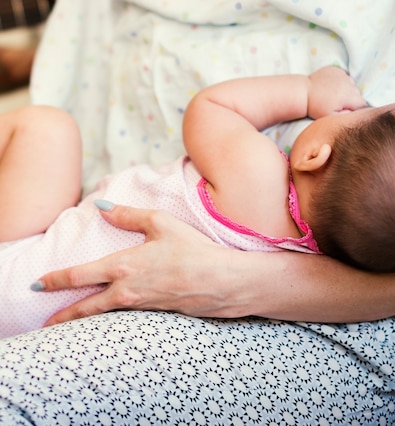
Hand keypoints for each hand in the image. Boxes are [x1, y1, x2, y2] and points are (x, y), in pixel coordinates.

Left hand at [36, 204, 243, 325]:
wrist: (221, 282)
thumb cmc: (193, 249)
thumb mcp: (161, 223)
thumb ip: (129, 215)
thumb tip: (103, 207)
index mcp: (124, 266)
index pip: (80, 275)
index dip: (55, 280)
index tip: (38, 284)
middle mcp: (126, 290)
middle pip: (85, 307)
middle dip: (62, 315)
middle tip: (45, 322)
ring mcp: (139, 306)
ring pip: (102, 316)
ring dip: (82, 319)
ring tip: (68, 323)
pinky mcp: (153, 313)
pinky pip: (122, 317)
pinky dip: (107, 319)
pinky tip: (107, 316)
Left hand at [307, 66, 365, 118]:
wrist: (303, 92)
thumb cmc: (316, 107)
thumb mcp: (332, 117)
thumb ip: (347, 116)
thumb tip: (355, 112)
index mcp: (349, 96)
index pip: (362, 102)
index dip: (355, 108)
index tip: (344, 109)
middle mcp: (348, 83)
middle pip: (357, 92)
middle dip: (350, 98)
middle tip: (337, 103)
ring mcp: (341, 74)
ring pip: (350, 83)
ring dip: (346, 88)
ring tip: (333, 94)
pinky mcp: (335, 69)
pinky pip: (343, 75)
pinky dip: (339, 80)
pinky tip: (330, 86)